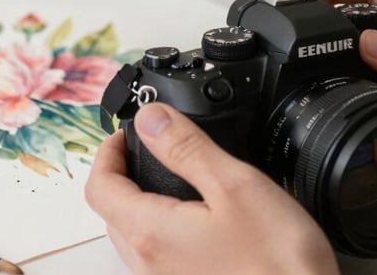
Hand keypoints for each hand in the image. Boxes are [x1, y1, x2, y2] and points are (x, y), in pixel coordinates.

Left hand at [86, 102, 338, 274]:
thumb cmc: (277, 264)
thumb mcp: (233, 186)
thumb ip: (185, 147)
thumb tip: (149, 117)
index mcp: (149, 233)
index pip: (99, 187)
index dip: (107, 151)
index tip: (127, 133)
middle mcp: (148, 266)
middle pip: (112, 213)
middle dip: (123, 175)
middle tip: (150, 149)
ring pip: (135, 237)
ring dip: (142, 203)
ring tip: (176, 180)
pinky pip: (159, 257)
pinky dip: (165, 229)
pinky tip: (200, 221)